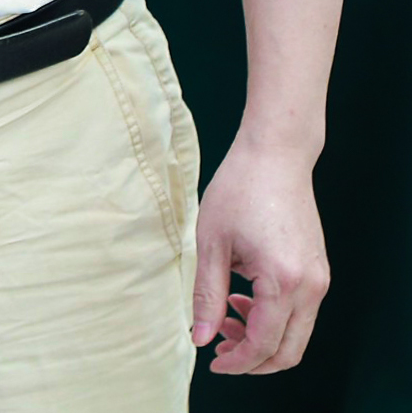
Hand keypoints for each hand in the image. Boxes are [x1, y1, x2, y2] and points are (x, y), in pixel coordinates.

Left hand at [191, 137, 329, 372]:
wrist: (275, 156)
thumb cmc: (238, 190)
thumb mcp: (211, 244)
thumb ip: (206, 295)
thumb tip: (199, 337)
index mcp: (284, 281)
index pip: (264, 344)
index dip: (237, 361)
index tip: (211, 362)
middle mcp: (311, 286)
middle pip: (289, 350)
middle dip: (252, 359)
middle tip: (217, 347)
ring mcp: (320, 279)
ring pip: (297, 334)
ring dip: (262, 338)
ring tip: (225, 317)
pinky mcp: (318, 271)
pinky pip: (300, 312)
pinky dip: (273, 318)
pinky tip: (241, 299)